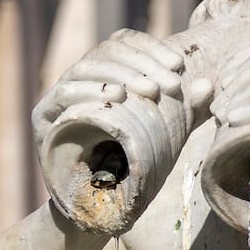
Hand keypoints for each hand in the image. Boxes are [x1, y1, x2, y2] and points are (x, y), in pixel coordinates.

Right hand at [32, 29, 208, 150]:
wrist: (98, 207)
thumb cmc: (134, 166)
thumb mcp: (167, 134)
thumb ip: (186, 111)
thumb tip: (207, 84)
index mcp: (105, 74)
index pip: (124, 42)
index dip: (151, 48)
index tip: (178, 66)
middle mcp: (79, 78)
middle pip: (107, 51)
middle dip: (141, 64)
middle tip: (168, 85)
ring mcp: (58, 96)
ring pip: (86, 67)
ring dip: (120, 75)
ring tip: (147, 91)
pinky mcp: (43, 117)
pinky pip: (64, 92)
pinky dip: (90, 90)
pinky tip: (116, 98)